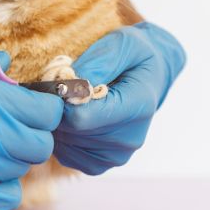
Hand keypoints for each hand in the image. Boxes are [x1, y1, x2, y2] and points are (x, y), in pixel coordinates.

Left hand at [53, 23, 185, 174]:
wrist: (151, 76)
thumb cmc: (135, 56)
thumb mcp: (123, 44)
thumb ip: (98, 62)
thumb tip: (69, 84)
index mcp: (137, 106)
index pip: (82, 117)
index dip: (62, 97)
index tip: (62, 78)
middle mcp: (130, 138)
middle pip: (70, 131)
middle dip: (58, 107)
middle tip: (64, 85)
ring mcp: (116, 156)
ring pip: (64, 143)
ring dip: (59, 120)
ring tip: (72, 99)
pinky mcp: (101, 165)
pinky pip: (65, 154)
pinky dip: (63, 134)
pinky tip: (74, 116)